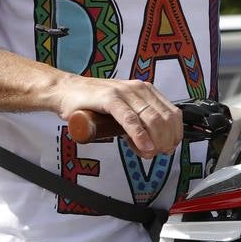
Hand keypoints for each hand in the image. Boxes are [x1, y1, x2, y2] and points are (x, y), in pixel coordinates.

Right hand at [55, 77, 180, 156]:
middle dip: (167, 139)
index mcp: (144, 90)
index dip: (175, 133)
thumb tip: (149, 144)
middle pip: (165, 117)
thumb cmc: (89, 102)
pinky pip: (130, 119)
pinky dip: (140, 135)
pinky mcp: (110, 99)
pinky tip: (144, 147)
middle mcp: (138, 88)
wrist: (64, 91)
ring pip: (152, 119)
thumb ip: (135, 123)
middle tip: (161, 153)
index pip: (172, 112)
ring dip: (157, 140)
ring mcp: (124, 93)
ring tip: (152, 153)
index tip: (170, 147)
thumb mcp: (120, 110)